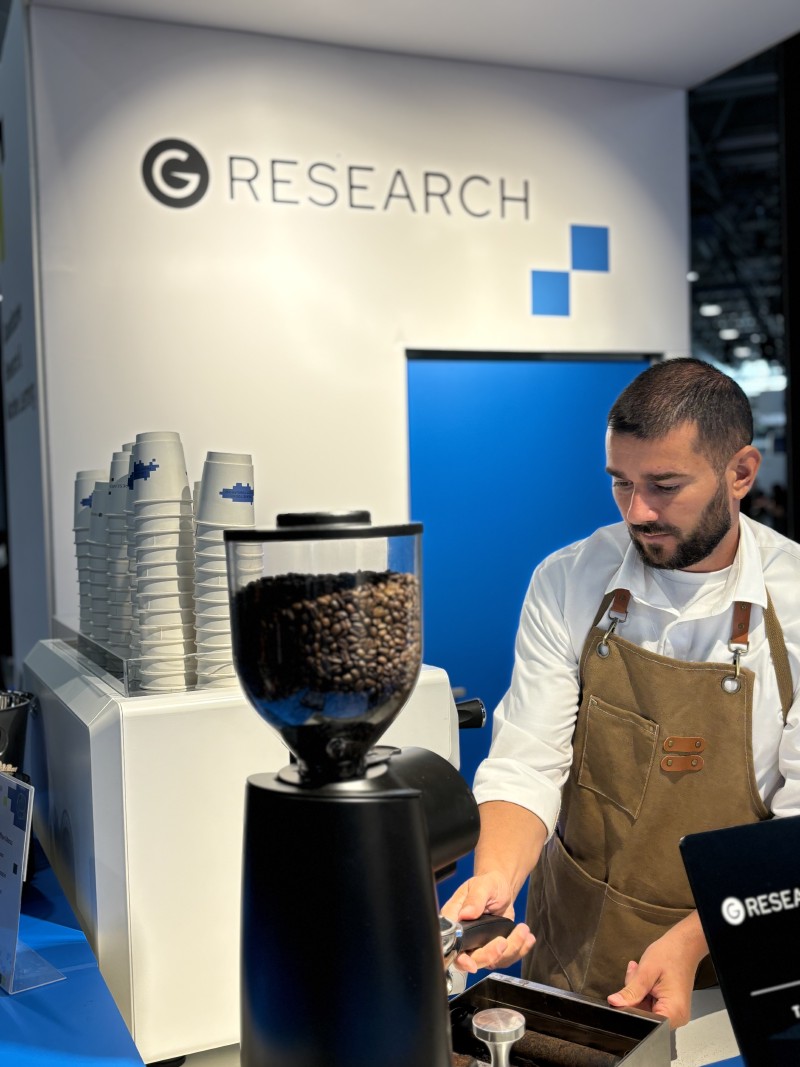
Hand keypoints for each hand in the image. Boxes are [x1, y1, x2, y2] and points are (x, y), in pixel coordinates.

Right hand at [441, 872, 535, 973]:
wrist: (502, 889)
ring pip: (492, 961)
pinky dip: (520, 950)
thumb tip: (466, 913)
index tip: (471, 963)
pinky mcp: (494, 949)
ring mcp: (479, 945)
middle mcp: (464, 937)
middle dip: (490, 955)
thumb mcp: (482, 886)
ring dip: (511, 949)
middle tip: (503, 941)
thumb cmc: (488, 885)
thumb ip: (474, 899)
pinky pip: (506, 959)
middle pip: (472, 959)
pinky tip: (527, 939)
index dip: (459, 959)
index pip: (451, 945)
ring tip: (522, 930)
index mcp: (455, 919)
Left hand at [606, 914, 707, 1028]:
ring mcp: (673, 1013)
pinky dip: (642, 992)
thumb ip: (631, 991)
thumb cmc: (670, 954)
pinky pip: (649, 1004)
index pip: (646, 1024)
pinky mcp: (670, 1007)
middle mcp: (676, 1017)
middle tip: (634, 975)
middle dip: (634, 998)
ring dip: (637, 993)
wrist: (684, 945)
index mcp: (674, 1012)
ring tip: (639, 972)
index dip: (631, 1011)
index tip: (624, 996)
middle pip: (644, 1017)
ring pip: (644, 1010)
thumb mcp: (646, 971)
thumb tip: (614, 1003)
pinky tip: (643, 977)